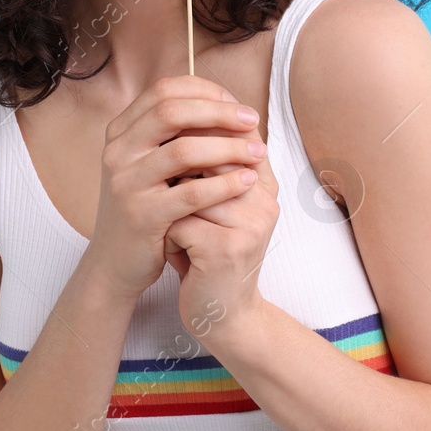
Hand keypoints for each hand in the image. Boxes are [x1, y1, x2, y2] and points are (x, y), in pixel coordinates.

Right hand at [83, 75, 266, 303]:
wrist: (116, 262)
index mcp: (121, 131)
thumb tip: (226, 103)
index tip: (235, 103)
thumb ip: (174, 135)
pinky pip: (191, 193)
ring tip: (258, 154)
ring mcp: (126, 183)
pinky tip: (247, 181)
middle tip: (252, 120)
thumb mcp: (149, 164)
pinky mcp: (142, 215)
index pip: (163, 91)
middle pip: (172, 112)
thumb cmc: (144, 207)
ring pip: (183, 150)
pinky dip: (224, 184)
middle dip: (219, 112)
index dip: (204, 91)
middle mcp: (118, 151)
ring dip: (228, 148)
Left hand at [165, 121, 279, 345]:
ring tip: (172, 227)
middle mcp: (264, 200)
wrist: (224, 315)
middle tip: (166, 195)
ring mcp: (249, 225)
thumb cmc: (210, 252)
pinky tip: (174, 252)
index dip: (196, 135)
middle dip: (178, 174)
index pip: (233, 135)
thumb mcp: (216, 206)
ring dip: (170, 208)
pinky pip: (180, 222)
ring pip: (189, 189)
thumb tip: (178, 116)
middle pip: (208, 157)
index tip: (169, 149)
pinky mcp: (226, 249)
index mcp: (264, 184)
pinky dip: (168, 236)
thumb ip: (209, 167)